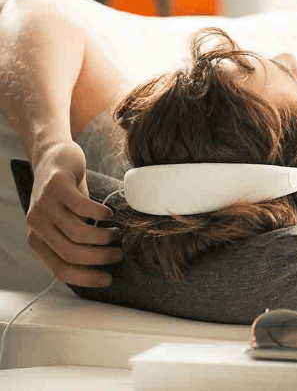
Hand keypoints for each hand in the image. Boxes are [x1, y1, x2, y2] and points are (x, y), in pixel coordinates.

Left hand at [26, 141, 121, 286]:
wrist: (55, 157)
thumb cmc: (67, 194)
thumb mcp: (67, 221)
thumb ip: (75, 241)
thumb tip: (103, 265)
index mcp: (38, 239)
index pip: (60, 269)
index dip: (86, 278)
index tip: (108, 279)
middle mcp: (36, 224)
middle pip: (71, 253)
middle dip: (100, 258)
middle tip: (119, 254)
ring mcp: (44, 204)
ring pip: (77, 233)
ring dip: (104, 237)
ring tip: (117, 233)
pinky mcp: (56, 186)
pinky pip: (82, 207)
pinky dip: (101, 214)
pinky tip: (110, 214)